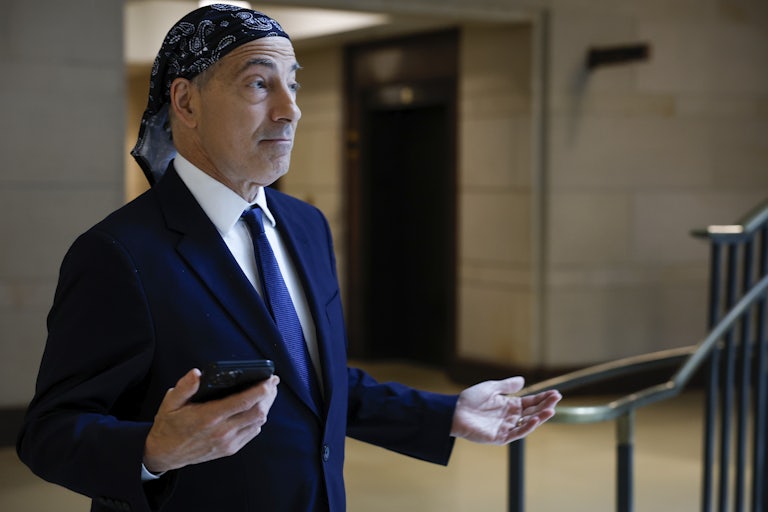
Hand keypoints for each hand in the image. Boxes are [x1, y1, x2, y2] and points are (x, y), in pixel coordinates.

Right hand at [143, 368, 279, 472]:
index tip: (270, 379)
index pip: (243, 402)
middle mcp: (222, 431)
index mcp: (209, 417)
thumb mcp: (170, 403)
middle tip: (272, 383)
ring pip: (258, 423)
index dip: (261, 390)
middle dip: (269, 396)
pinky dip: (258, 420)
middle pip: (258, 413)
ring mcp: (227, 442)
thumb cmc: (169, 425)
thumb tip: (197, 373)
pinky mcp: (230, 449)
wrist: (165, 454)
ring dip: (266, 407)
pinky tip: (256, 409)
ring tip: (267, 393)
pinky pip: (252, 433)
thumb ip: (184, 387)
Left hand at [450, 377, 560, 443]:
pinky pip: (516, 433)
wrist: (454, 411)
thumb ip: (507, 386)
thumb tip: (523, 380)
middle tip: (557, 398)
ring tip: (550, 410)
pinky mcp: (499, 437)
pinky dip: (526, 428)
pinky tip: (535, 419)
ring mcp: (505, 427)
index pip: (530, 402)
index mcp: (509, 405)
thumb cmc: (470, 399)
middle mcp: (510, 417)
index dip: (542, 398)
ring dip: (540, 418)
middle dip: (545, 405)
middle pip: (532, 412)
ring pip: (527, 424)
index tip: (555, 393)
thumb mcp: (491, 388)